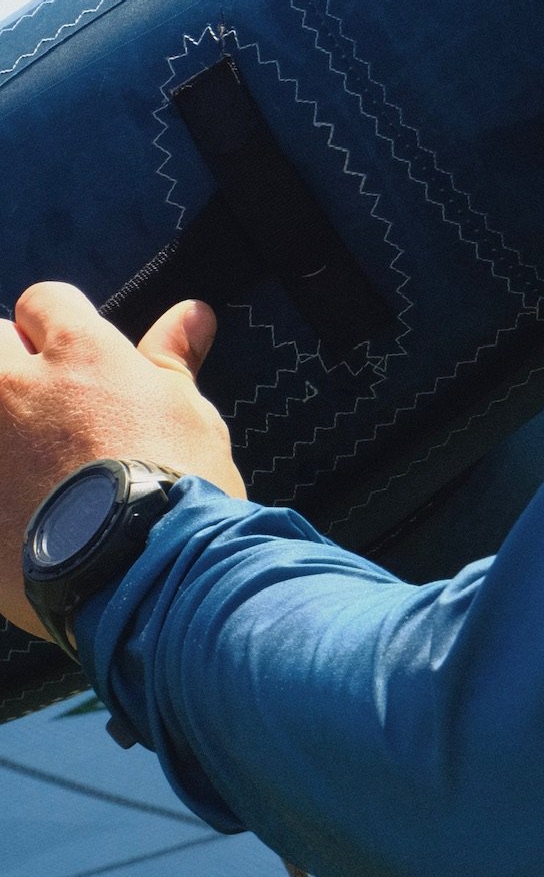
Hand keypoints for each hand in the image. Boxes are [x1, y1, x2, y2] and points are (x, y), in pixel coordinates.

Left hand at [0, 282, 244, 635]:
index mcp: (79, 353)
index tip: (78, 360)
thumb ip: (172, 359)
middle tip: (46, 404)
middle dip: (12, 363)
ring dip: (6, 421)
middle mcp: (17, 387)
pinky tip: (21, 503)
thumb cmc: (178, 488)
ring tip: (34, 457)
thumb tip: (191, 314)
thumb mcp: (188, 414)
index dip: (61, 326)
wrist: (144, 575)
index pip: (45, 301)